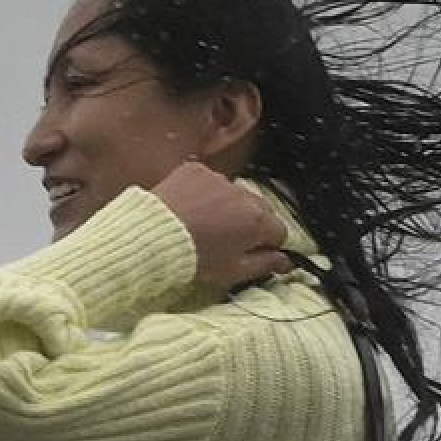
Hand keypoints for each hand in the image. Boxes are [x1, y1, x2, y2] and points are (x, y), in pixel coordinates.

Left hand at [151, 162, 297, 294]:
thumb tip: (287, 262)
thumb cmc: (196, 258)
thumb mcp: (234, 271)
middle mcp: (244, 194)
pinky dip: (204, 193)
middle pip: (258, 210)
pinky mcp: (197, 170)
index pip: (279, 232)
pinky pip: (209, 181)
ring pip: (233, 194)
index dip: (267, 245)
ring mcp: (220, 179)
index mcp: (258, 220)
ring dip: (226, 206)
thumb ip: (265, 265)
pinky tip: (190, 208)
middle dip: (248, 223)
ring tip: (203, 224)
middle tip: (225, 239)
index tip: (252, 252)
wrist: (154, 236)